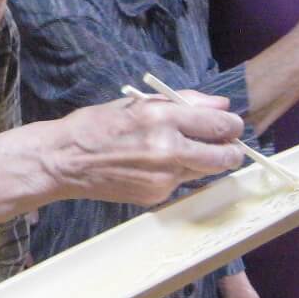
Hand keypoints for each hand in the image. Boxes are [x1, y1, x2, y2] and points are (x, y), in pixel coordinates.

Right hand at [43, 92, 247, 207]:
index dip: (233, 126)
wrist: (65, 161)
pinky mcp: (156, 196)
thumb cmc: (98, 125)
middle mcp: (167, 149)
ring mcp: (163, 177)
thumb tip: (221, 105)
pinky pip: (182, 183)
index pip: (218, 125)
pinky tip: (158, 164)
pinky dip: (180, 173)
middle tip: (228, 145)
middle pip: (223, 156)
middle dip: (232, 150)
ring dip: (206, 161)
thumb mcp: (139, 102)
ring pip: (205, 171)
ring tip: (187, 150)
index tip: (233, 126)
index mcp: (162, 117)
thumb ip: (185, 102)